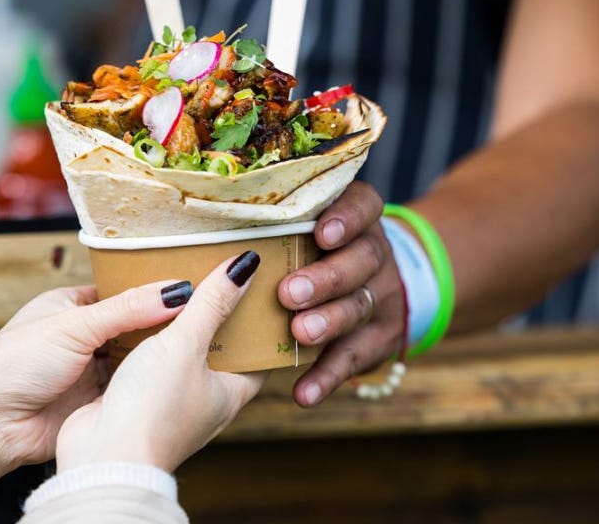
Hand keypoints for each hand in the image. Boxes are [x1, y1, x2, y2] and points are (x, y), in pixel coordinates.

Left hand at [0, 279, 192, 494]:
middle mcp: (83, 337)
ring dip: (160, 354)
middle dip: (163, 323)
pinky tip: (180, 375)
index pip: (121, 289)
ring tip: (206, 342)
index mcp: (70, 306)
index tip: (192, 285)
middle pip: (134, 325)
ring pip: (137, 357)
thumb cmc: (13, 365)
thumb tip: (176, 291)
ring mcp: (92, 371)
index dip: (153, 289)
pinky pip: (133, 388)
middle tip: (208, 315)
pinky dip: (151, 383)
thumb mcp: (74, 327)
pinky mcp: (98, 402)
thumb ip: (127, 309)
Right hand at [56, 252, 268, 472]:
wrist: (102, 458)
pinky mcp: (135, 401)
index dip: (261, 321)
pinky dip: (143, 338)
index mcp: (230, 393)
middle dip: (213, 315)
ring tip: (173, 283)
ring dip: (174, 324)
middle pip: (218, 349)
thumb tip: (245, 265)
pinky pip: (145, 361)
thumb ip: (212, 304)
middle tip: (213, 273)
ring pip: (178, 354)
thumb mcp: (187, 345)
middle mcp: (203, 400)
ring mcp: (168, 402)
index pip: (259, 353)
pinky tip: (135, 313)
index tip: (258, 288)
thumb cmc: (153, 411)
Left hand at [278, 181, 405, 406]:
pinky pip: (354, 358)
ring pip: (359, 306)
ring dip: (328, 322)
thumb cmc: (298, 251)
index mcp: (354, 217)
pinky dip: (326, 376)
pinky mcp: (378, 338)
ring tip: (300, 333)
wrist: (359, 288)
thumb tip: (218, 243)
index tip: (321, 234)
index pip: (363, 205)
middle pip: (362, 260)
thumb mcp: (293, 231)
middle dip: (326, 277)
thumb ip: (268, 230)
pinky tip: (303, 392)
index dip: (347, 218)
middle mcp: (373, 252)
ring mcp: (380, 295)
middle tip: (290, 293)